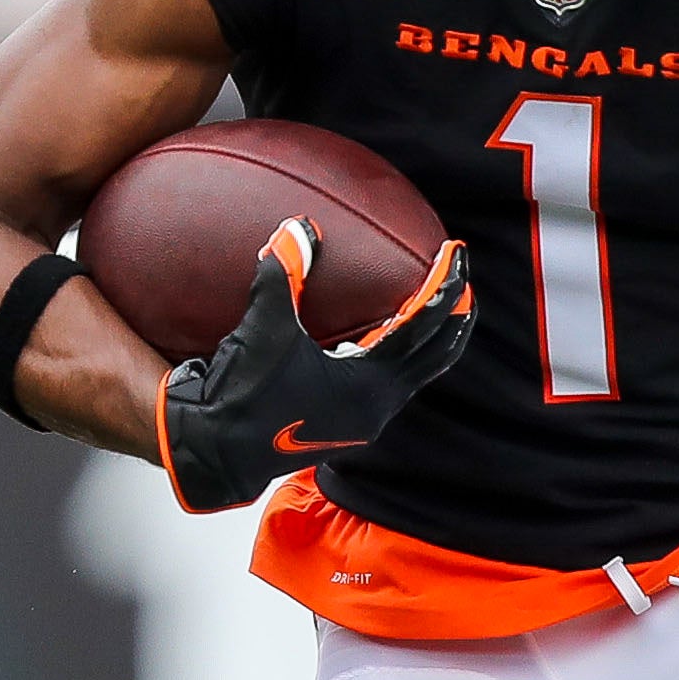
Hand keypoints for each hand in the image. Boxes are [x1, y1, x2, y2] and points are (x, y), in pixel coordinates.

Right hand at [158, 219, 474, 511]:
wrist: (216, 453)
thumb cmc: (241, 392)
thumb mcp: (264, 328)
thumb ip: (284, 273)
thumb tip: (300, 226)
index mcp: (371, 382)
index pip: (425, 323)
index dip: (445, 282)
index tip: (457, 250)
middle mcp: (380, 405)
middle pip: (440, 352)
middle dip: (456, 312)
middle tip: (462, 274)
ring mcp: (369, 420)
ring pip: (422, 371)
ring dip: (435, 336)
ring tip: (440, 302)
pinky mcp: (354, 426)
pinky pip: (397, 382)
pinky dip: (406, 355)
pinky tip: (392, 335)